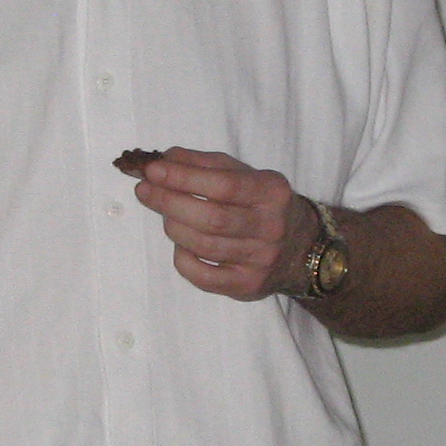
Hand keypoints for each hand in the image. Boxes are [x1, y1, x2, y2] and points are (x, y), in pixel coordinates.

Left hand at [130, 148, 317, 300]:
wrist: (300, 247)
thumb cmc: (260, 204)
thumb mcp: (243, 175)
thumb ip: (204, 164)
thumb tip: (165, 160)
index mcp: (271, 192)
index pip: (223, 185)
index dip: (183, 178)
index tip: (153, 171)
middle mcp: (271, 227)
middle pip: (212, 218)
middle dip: (169, 202)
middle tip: (144, 191)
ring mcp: (261, 260)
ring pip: (204, 246)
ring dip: (174, 227)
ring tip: (164, 216)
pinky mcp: (248, 285)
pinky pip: (204, 277)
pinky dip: (183, 259)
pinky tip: (180, 246)